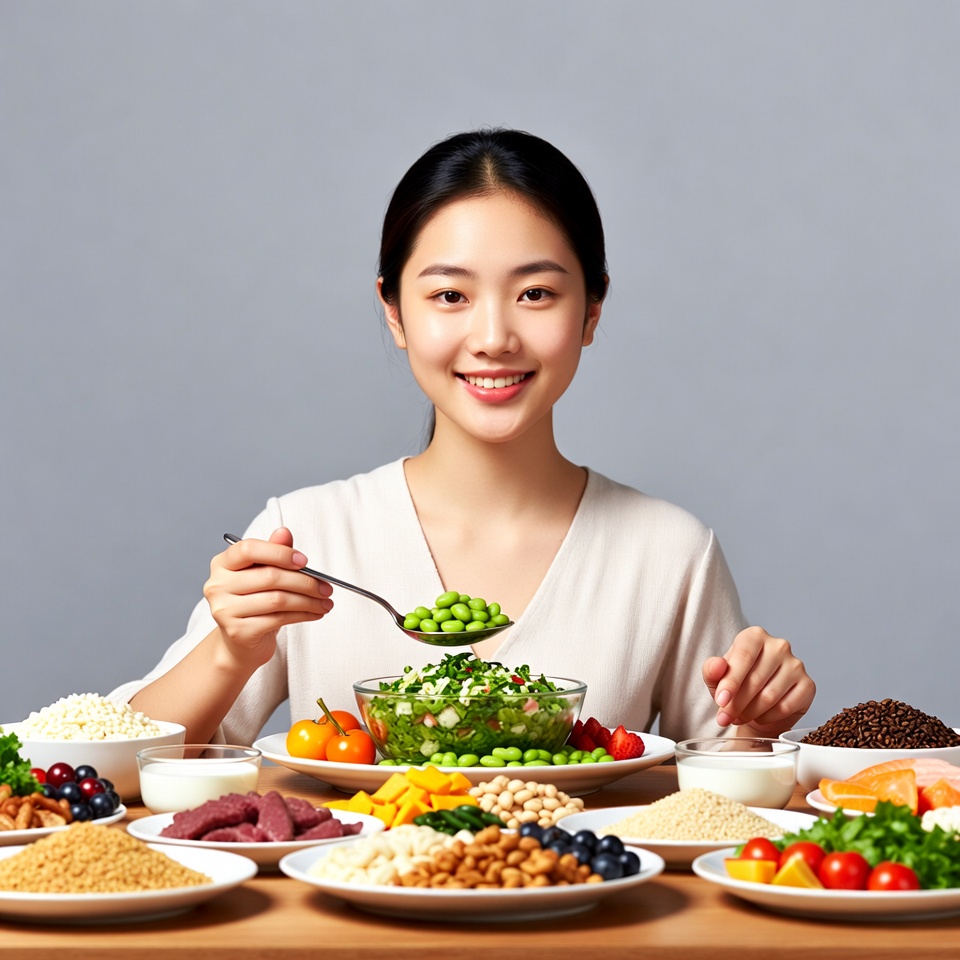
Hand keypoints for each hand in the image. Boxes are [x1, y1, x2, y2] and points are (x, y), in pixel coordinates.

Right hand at [203, 527, 333, 668]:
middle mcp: (218, 585)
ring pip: (277, 599)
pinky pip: (278, 619)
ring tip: (326, 602)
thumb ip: (273, 551)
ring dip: (308, 600)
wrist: (241, 642)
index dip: (279, 552)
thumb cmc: (254, 601)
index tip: (304, 561)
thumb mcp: (263, 573)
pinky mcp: (238, 632)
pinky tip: (315, 613)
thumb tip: (284, 532)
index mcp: (222, 564)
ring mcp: (225, 610)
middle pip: (269, 576)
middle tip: (326, 587)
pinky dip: (303, 615)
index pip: (248, 549)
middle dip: (305, 581)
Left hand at [702, 626, 815, 736]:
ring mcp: (796, 665)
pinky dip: (768, 717)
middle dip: (736, 704)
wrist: (757, 704)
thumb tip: (718, 666)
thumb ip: (711, 669)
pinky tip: (759, 716)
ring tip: (739, 717)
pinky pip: (785, 707)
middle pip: (755, 679)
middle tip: (725, 717)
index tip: (721, 701)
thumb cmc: (736, 685)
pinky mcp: (808, 685)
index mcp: (754, 636)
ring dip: (750, 712)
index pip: (743, 656)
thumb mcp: (716, 677)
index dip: (731, 681)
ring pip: (770, 696)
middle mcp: (778, 646)